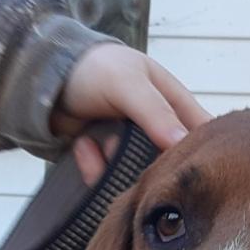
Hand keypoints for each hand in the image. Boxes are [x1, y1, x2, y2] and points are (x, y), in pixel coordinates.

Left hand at [52, 43, 209, 182]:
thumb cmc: (94, 69)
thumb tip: (181, 142)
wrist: (44, 80)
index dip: (203, 156)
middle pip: (172, 166)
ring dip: (114, 166)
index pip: (204, 136)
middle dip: (147, 169)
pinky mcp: (111, 164)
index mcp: (176, 105)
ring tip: (96, 143)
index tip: (188, 175)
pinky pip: (111, 181)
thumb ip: (154, 111)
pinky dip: (94, 168)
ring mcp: (135, 149)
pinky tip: (83, 147)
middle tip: (122, 155)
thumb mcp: (127, 83)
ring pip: (139, 178)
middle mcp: (160, 130)